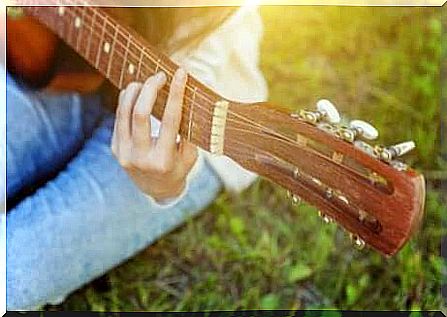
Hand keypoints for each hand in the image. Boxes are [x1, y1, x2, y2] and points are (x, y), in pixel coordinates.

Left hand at [111, 68, 197, 201]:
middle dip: (150, 89)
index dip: (176, 93)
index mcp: (164, 160)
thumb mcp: (190, 155)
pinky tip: (134, 92)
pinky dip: (126, 102)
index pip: (170, 120)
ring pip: (124, 113)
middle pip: (140, 114)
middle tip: (160, 75)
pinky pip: (119, 118)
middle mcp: (141, 158)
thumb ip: (189, 130)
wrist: (155, 189)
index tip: (181, 74)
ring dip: (134, 92)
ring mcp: (124, 154)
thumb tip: (190, 95)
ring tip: (145, 81)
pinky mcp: (115, 149)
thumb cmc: (178, 168)